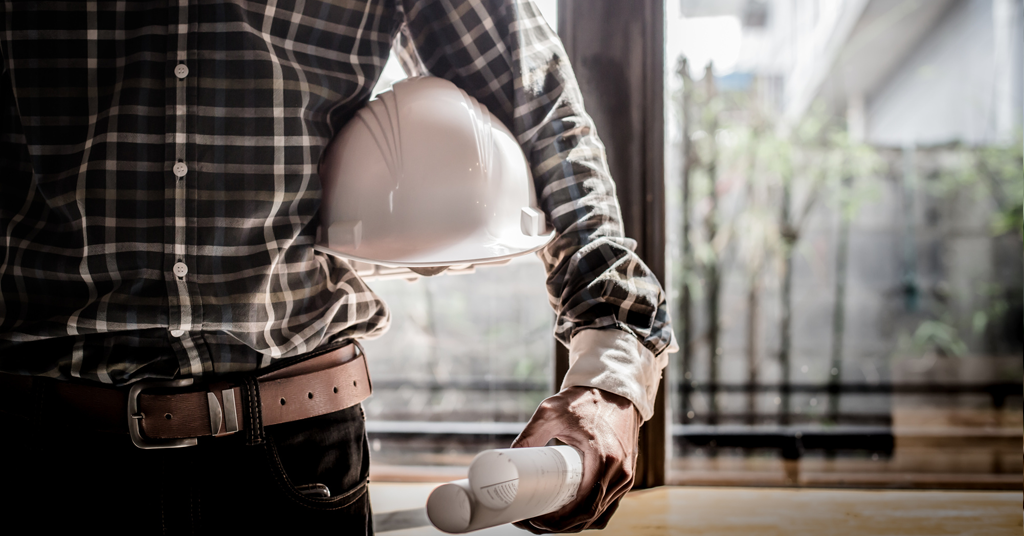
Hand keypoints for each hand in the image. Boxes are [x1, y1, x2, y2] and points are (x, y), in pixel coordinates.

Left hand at [510, 386, 640, 532]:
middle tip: (532, 522)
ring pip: (599, 515)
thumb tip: (508, 459)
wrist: (616, 389)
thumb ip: (529, 434)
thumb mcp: (551, 412)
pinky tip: (568, 515)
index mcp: (604, 459)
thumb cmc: (586, 399)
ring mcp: (626, 477)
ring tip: (545, 519)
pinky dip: (588, 515)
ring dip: (573, 523)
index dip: (557, 522)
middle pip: (589, 517)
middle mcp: (620, 473)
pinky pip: (608, 506)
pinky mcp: (626, 475)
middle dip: (559, 526)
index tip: (534, 521)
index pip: (582, 508)